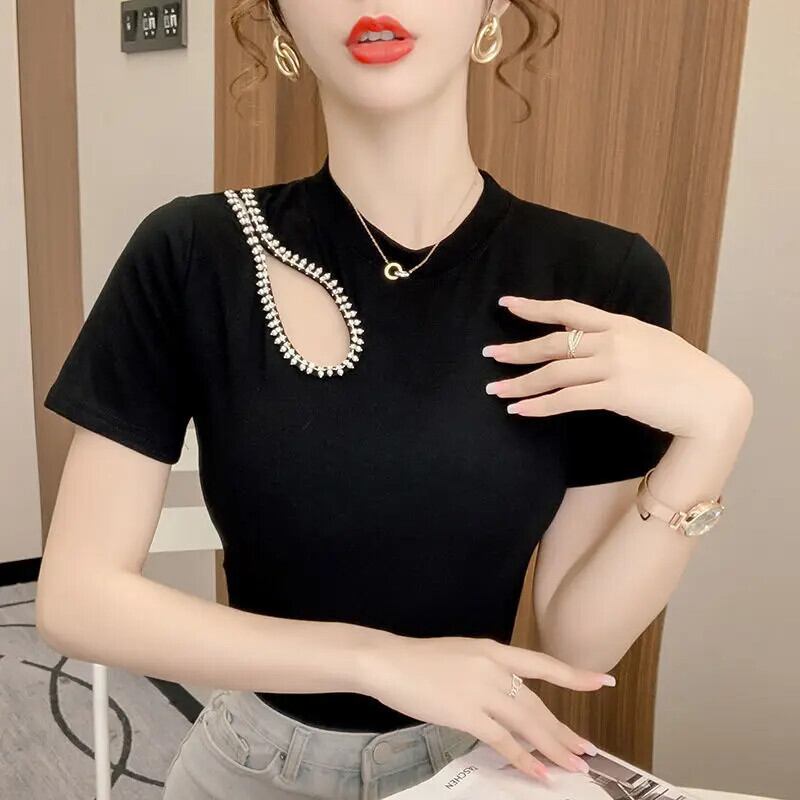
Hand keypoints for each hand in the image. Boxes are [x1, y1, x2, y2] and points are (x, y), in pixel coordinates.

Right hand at [357, 633, 612, 783]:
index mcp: (493, 650)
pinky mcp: (465, 713)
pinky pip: (502, 740)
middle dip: (564, 730)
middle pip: (538, 704)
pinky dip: (523, 758)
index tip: (604, 681)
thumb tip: (507, 698)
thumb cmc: (419, 660)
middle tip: (587, 750)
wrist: (388, 661)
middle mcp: (493, 667)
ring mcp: (480, 690)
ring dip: (553, 748)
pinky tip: (538, 772)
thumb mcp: (462, 656)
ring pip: (528, 723)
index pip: (542, 664)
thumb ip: (487, 673)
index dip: (575, 675)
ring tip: (574, 766)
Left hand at [483, 296, 752, 439]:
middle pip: (553, 343)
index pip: (568, 310)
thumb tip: (594, 344)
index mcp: (621, 324)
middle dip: (517, 349)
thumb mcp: (652, 343)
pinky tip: (519, 410)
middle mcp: (613, 340)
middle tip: (490, 354)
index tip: (505, 304)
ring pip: (554, 372)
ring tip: (495, 389)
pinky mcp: (616, 393)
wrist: (713, 400)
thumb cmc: (686, 374)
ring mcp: (614, 366)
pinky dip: (540, 405)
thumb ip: (622, 340)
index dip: (534, 307)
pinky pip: (567, 399)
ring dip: (520, 382)